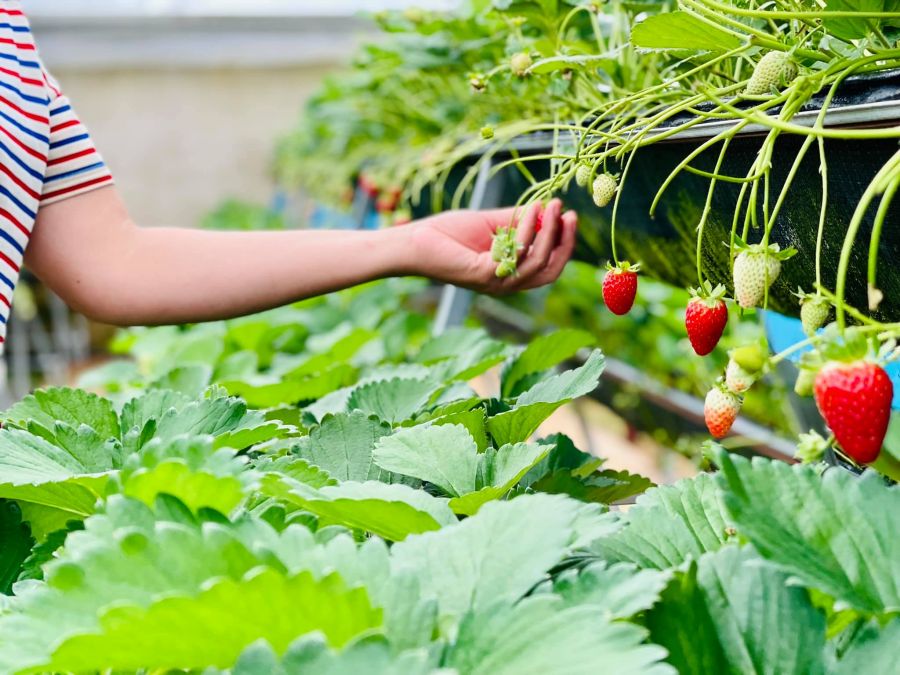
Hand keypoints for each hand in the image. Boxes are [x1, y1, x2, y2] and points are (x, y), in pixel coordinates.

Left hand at [403, 199, 576, 293]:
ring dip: (549, 232)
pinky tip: (530, 210)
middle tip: (569, 213)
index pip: (547, 266)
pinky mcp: (484, 276)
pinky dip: (528, 230)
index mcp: (509, 274)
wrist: (415, 241)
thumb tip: (547, 211)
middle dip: (564, 242)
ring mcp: (496, 283)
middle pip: (549, 271)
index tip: (569, 216)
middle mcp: (506, 284)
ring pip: (537, 263)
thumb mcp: (491, 224)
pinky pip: (517, 254)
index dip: (563, 244)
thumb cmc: (448, 234)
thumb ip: (518, 221)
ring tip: (552, 205)